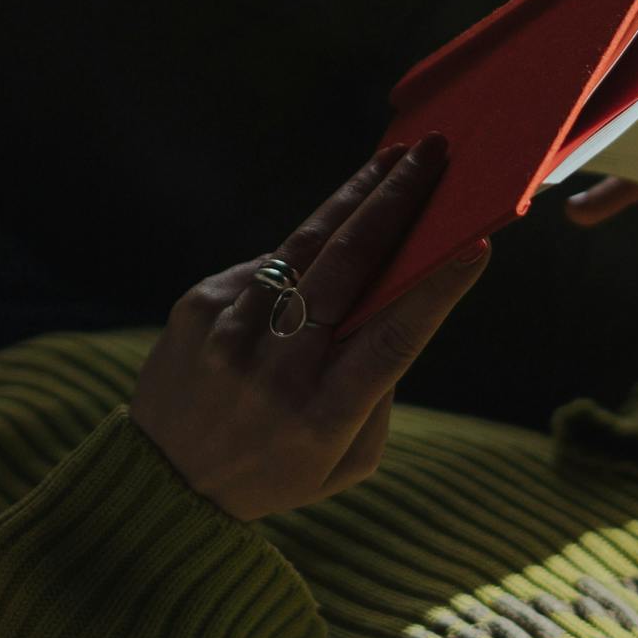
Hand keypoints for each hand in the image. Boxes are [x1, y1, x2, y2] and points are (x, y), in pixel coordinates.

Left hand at [129, 138, 489, 522]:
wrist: (163, 481)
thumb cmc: (276, 469)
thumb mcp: (344, 463)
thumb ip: (377, 396)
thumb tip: (395, 304)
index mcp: (322, 418)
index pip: (390, 339)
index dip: (435, 289)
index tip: (474, 242)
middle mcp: (274, 372)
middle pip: (347, 270)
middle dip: (395, 204)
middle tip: (431, 157)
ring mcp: (230, 335)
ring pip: (304, 249)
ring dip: (352, 199)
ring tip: (389, 163)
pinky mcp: (197, 308)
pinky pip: (266, 266)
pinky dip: (302, 252)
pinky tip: (327, 238)